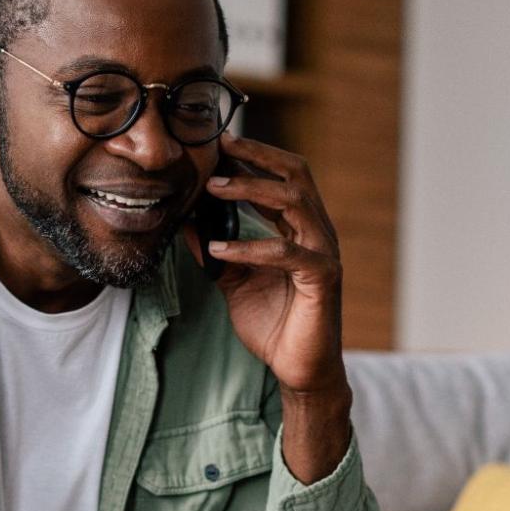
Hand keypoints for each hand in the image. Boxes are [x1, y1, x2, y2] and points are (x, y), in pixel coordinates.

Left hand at [184, 132, 345, 396]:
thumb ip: (217, 252)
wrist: (300, 369)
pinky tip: (219, 248)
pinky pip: (286, 253)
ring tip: (213, 189)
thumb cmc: (273, 323)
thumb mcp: (234, 282)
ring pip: (294, 202)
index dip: (254, 155)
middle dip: (258, 155)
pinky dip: (250, 247)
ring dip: (251, 190)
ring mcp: (323, 254)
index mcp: (300, 228)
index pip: (283, 176)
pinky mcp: (322, 280)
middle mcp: (317, 233)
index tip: (218, 141)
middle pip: (296, 174)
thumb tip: (186, 224)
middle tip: (221, 144)